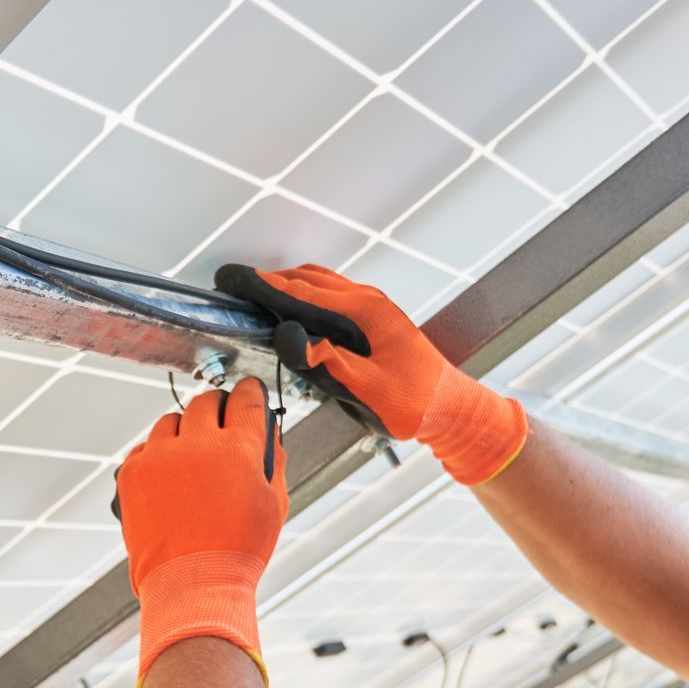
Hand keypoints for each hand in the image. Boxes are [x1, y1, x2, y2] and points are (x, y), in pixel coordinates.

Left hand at [115, 378, 287, 687]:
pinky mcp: (132, 473)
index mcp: (238, 449)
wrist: (193, 585)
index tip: (250, 392)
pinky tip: (170, 476)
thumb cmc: (237, 551)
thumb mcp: (274, 505)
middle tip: (221, 421)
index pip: (247, 400)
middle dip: (217, 407)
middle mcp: (197, 444)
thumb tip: (270, 436)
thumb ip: (274, 462)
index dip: (251, 392)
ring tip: (192, 456)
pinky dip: (157, 455)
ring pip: (171, 421)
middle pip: (206, 401)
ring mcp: (160, 457)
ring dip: (185, 431)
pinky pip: (145, 448)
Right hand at [215, 262, 526, 485]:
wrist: (451, 408)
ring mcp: (374, 307)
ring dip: (289, 284)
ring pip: (322, 283)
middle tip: (238, 282)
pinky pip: (333, 295)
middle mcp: (370, 301)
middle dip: (272, 279)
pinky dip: (307, 294)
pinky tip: (293, 306)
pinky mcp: (374, 319)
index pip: (306, 291)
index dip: (267, 285)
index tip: (237, 279)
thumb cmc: (417, 403)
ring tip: (256, 291)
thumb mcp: (371, 390)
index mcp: (367, 311)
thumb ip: (332, 364)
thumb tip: (295, 340)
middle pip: (311, 279)